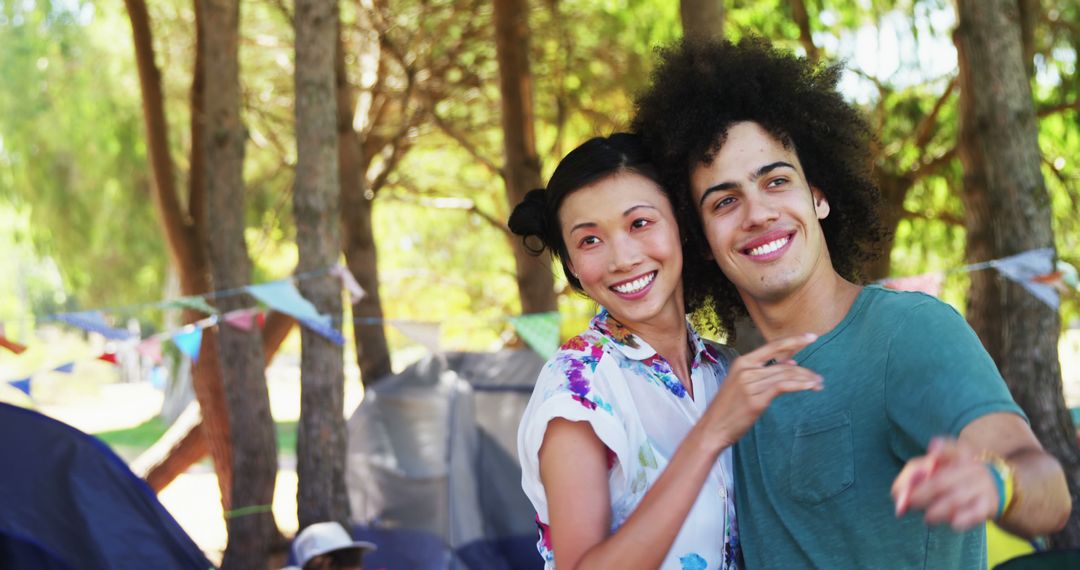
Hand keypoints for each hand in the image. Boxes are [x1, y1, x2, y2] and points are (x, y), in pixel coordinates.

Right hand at [700, 333, 821, 449]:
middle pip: (783, 365)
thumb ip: (764, 372)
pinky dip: (800, 385)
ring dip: (806, 380)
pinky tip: (810, 387)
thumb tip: (790, 362)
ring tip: (818, 384)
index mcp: (741, 362)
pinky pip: (783, 387)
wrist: (712, 428)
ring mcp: (750, 384)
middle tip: (819, 378)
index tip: (812, 336)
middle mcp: (745, 370)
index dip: (794, 340)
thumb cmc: (728, 408)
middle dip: (805, 371)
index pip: (772, 346)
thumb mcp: (742, 384)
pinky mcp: (756, 400)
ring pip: (785, 376)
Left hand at [892, 437, 999, 530]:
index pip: (951, 448)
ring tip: (928, 518)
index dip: (942, 449)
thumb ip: (911, 478)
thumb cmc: (953, 478)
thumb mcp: (935, 470)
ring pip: (955, 499)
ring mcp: (982, 485)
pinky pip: (974, 514)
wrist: (992, 491)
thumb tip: (897, 495)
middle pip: (942, 481)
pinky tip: (952, 523)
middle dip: (922, 494)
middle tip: (912, 503)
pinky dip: (961, 520)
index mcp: (959, 454)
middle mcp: (972, 467)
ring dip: (937, 511)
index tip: (932, 452)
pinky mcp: (988, 504)